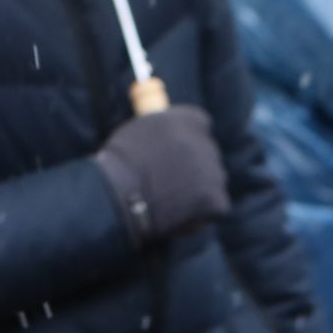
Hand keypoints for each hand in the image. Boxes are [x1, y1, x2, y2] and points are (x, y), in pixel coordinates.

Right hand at [93, 104, 230, 245]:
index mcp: (187, 119)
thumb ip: (166, 129)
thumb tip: (177, 136)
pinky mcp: (215, 199)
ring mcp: (213, 171)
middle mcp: (205, 142)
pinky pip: (217, 205)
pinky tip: (178, 214)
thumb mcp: (141, 130)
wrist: (115, 195)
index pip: (201, 125)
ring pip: (214, 180)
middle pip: (209, 153)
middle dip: (195, 166)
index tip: (176, 154)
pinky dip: (202, 212)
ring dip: (200, 188)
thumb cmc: (120, 164)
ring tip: (170, 200)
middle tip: (171, 182)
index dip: (188, 140)